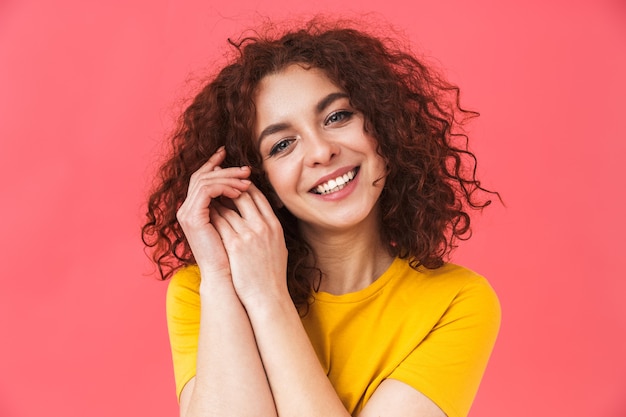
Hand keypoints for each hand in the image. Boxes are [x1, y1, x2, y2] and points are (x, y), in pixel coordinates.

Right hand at [176, 147, 251, 280]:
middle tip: (246, 169)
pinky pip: (206, 191)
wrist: (226, 279)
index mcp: (195, 210)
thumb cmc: (234, 256)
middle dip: (225, 170)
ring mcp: (187, 213)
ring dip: (228, 178)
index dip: (215, 166)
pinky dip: (224, 187)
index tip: (233, 158)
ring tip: (248, 181)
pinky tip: (240, 191)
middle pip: (202, 176)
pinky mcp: (192, 218)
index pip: (202, 180)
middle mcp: (186, 210)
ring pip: (205, 180)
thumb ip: (232, 206)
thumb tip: (246, 186)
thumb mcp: (234, 225)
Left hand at [210, 184, 288, 306]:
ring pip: (228, 207)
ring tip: (208, 201)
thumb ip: (270, 230)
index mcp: (274, 225)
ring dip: (216, 202)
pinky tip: (204, 216)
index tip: (233, 186)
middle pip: (243, 195)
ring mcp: (249, 234)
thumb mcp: (278, 246)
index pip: (258, 196)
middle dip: (228, 189)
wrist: (268, 297)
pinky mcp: (234, 245)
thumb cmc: (272, 275)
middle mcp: (263, 226)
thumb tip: (261, 218)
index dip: (244, 187)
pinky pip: (219, 222)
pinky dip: (211, 216)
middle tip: (217, 187)